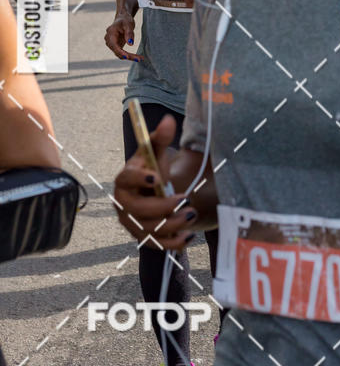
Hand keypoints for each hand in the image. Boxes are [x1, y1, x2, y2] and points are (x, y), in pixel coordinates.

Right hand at [104, 12, 142, 61]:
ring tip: (140, 58)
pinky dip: (129, 55)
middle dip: (128, 56)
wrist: (122, 18)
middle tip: (139, 58)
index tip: (127, 57)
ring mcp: (112, 44)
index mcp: (110, 33)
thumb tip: (130, 44)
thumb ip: (129, 34)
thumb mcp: (128, 24)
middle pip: (117, 51)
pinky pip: (122, 53)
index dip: (120, 52)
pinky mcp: (116, 46)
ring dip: (129, 57)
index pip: (114, 45)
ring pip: (119, 54)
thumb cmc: (125, 20)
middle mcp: (109, 40)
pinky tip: (137, 57)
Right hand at [114, 115, 195, 249]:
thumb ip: (161, 138)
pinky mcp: (142, 237)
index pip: (125, 179)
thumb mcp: (157, 153)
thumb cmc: (153, 169)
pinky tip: (188, 236)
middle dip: (162, 206)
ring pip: (149, 229)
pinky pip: (156, 245)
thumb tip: (169, 120)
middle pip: (138, 209)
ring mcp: (131, 223)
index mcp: (124, 179)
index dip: (139, 178)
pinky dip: (172, 243)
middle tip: (185, 199)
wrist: (153, 192)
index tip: (157, 177)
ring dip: (172, 224)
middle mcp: (123, 203)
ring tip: (191, 214)